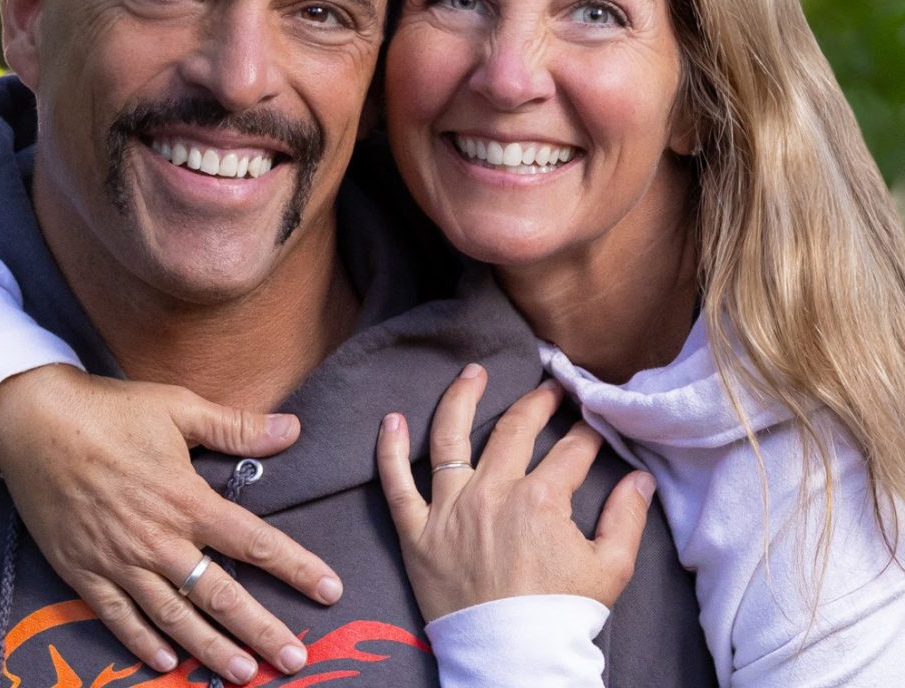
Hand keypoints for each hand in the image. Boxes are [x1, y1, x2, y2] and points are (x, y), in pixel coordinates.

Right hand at [0, 364, 341, 683]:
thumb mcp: (179, 406)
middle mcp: (158, 540)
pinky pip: (118, 618)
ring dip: (210, 650)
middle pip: (220, 595)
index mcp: (187, 499)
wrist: (33, 423)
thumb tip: (293, 430)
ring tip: (243, 675)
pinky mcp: (83, 571)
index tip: (329, 590)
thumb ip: (236, 426)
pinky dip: (143, 643)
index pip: (255, 542)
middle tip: (294, 661)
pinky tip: (167, 662)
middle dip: (261, 630)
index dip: (296, 568)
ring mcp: (119, 561)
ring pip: (174, 617)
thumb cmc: (111, 411)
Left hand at [376, 363, 655, 621]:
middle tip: (550, 388)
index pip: (570, 449)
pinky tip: (390, 419)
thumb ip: (627, 517)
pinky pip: (396, 484)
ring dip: (460, 397)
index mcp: (541, 499)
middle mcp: (493, 492)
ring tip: (472, 372)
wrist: (513, 665)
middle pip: (515, 429)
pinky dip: (388, 450)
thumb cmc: (561, 619)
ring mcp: (451, 509)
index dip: (587, 433)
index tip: (593, 422)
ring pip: (449, 437)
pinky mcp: (417, 532)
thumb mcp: (610, 570)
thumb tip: (641, 478)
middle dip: (538, 402)